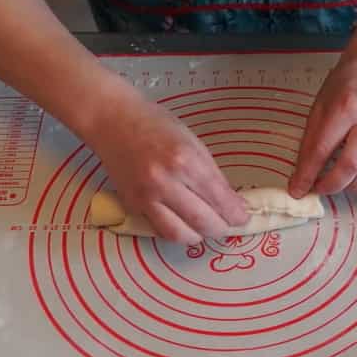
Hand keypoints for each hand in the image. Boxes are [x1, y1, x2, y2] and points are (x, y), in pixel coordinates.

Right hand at [85, 93, 248, 243]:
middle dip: (221, 228)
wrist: (112, 120)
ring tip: (205, 227)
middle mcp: (165, 181)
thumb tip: (231, 202)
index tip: (243, 218)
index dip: (235, 214)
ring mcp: (146, 196)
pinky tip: (184, 222)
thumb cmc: (155, 125)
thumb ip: (212, 174)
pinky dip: (176, 231)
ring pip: (180, 234)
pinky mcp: (132, 205)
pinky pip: (160, 229)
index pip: (219, 199)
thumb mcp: (193, 142)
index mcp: (185, 161)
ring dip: (198, 235)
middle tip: (227, 224)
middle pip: (203, 222)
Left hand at [289, 52, 356, 196]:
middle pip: (350, 165)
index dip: (308, 174)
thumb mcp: (321, 104)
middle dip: (330, 185)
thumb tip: (302, 173)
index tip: (297, 189)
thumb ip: (312, 138)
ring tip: (337, 184)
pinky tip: (355, 178)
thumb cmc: (347, 82)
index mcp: (347, 106)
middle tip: (317, 189)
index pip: (323, 149)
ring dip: (351, 186)